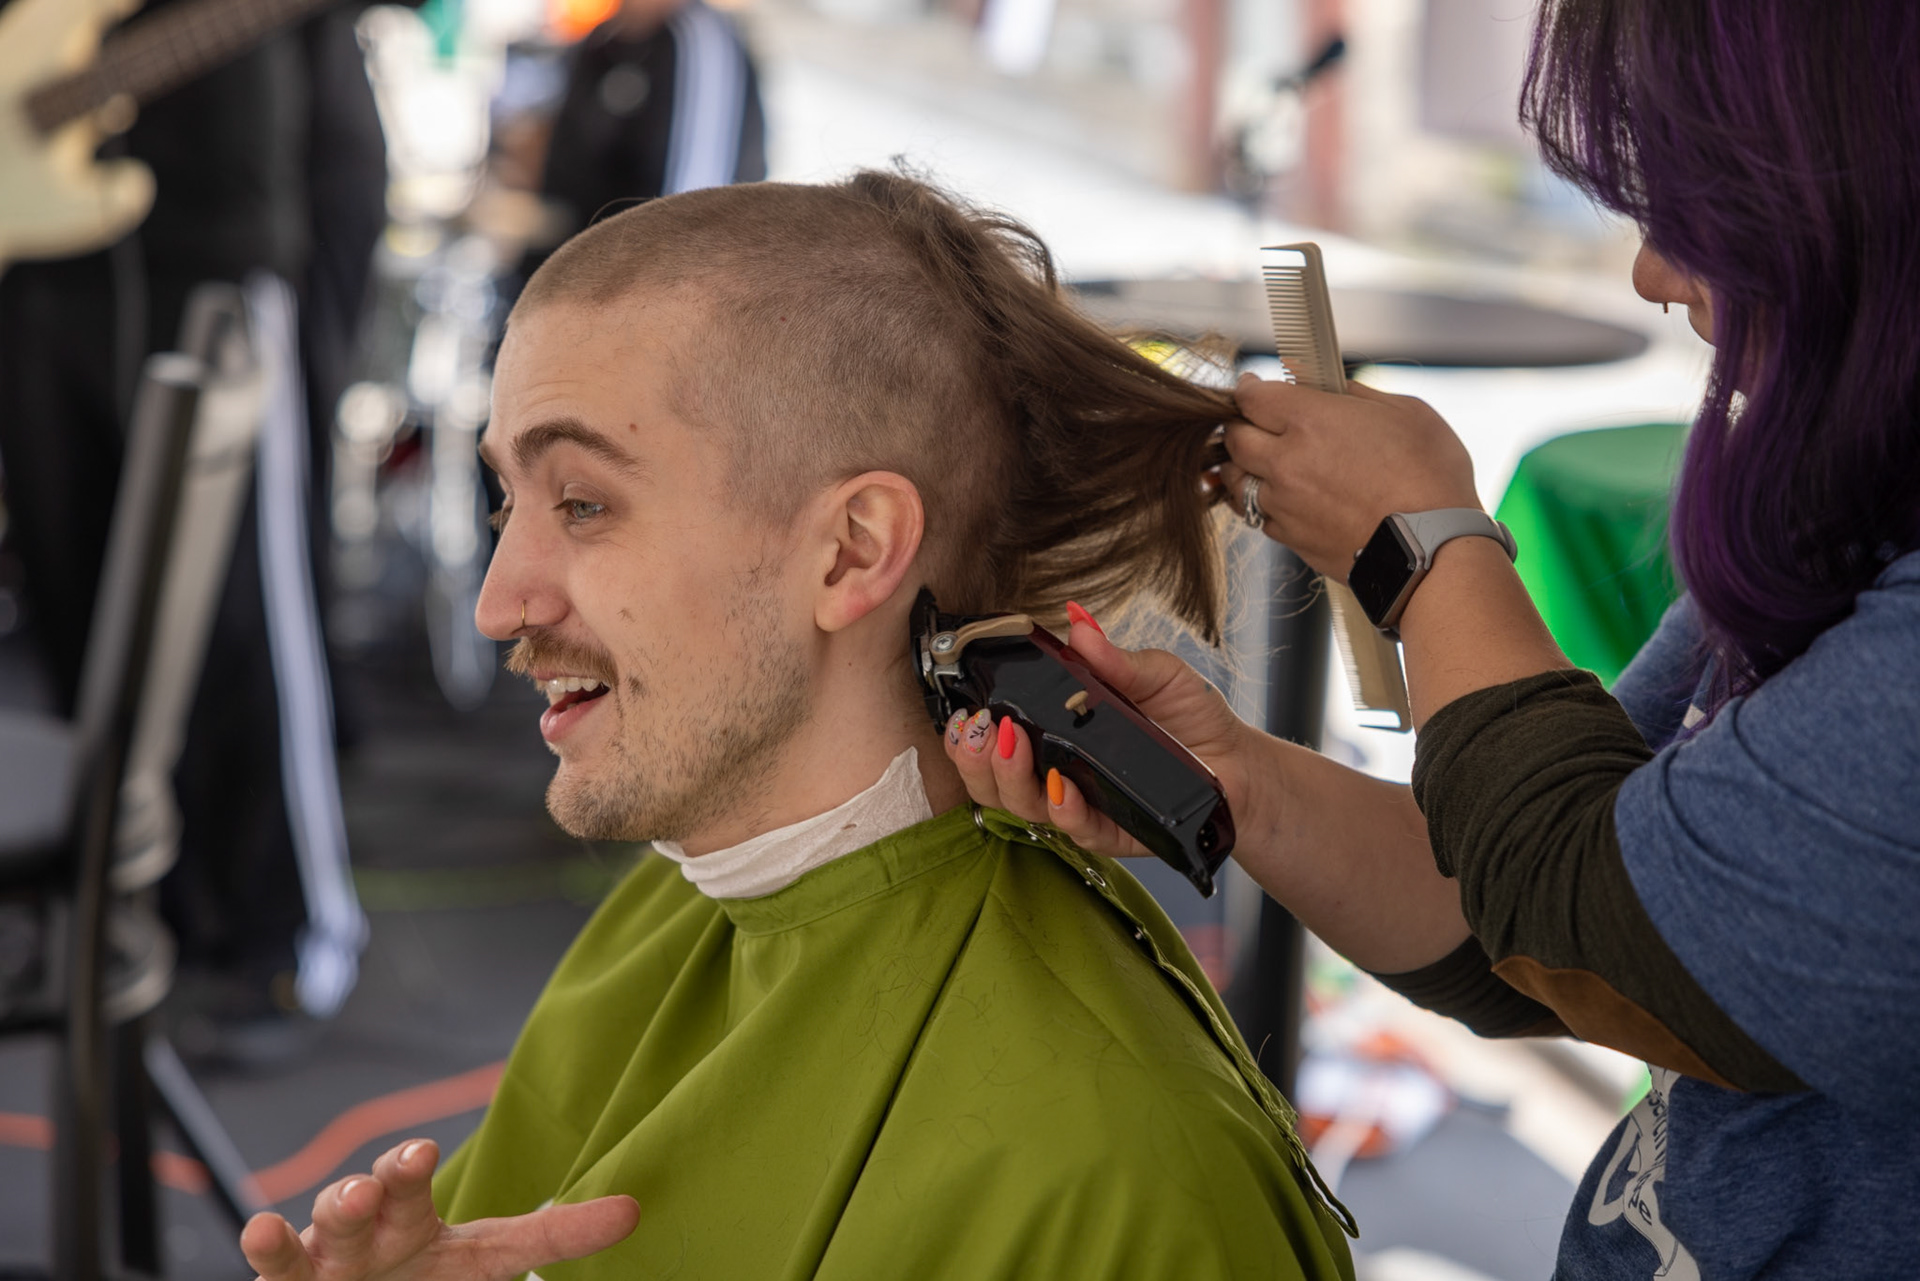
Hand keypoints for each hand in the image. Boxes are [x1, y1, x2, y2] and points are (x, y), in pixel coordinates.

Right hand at [239, 1138, 638, 1280]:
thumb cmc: (409, 1278)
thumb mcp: (480, 1265)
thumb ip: (550, 1235)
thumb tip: (632, 1209)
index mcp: (440, 1232)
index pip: (502, 1227)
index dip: (545, 1220)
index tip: (537, 1186)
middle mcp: (388, 1227)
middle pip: (402, 1192)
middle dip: (404, 1171)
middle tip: (419, 1157)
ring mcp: (338, 1250)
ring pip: (340, 1216)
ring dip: (345, 1201)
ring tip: (355, 1197)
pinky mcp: (292, 1279)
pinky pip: (278, 1259)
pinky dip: (269, 1242)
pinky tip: (262, 1228)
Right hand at [941, 607, 1267, 858]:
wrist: (1239, 764)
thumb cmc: (1191, 720)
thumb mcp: (1155, 675)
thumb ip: (1113, 657)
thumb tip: (1077, 622)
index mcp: (1054, 734)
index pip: (995, 740)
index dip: (970, 733)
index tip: (966, 713)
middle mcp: (1058, 772)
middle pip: (993, 780)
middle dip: (975, 758)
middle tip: (982, 730)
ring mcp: (1082, 804)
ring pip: (1023, 807)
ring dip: (1009, 778)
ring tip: (1013, 746)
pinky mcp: (1112, 832)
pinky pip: (1076, 830)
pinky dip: (1064, 809)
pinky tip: (1062, 788)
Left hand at [1222, 373, 1479, 578]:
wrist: (1433, 550)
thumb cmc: (1430, 478)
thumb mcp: (1405, 412)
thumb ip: (1356, 393)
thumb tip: (1325, 383)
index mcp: (1310, 421)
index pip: (1252, 397)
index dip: (1249, 388)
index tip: (1252, 387)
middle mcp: (1286, 462)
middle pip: (1233, 438)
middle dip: (1239, 425)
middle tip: (1254, 422)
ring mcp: (1283, 504)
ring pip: (1236, 480)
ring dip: (1242, 467)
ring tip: (1258, 461)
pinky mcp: (1290, 538)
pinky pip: (1258, 516)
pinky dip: (1261, 503)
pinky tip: (1280, 497)